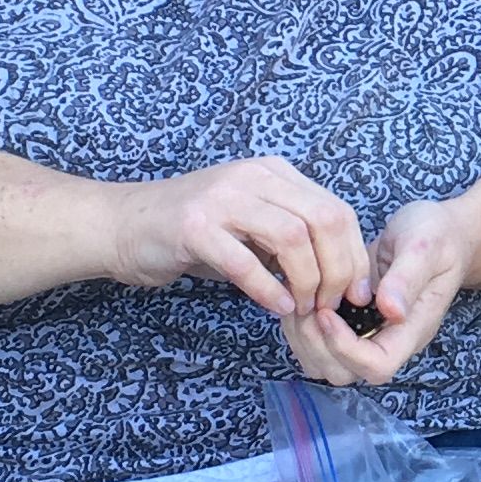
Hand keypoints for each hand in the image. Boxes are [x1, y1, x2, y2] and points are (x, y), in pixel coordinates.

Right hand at [109, 157, 369, 322]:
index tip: (357, 293)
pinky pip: (244, 260)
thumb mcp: (251, 226)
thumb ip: (292, 240)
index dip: (354, 255)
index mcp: (273, 173)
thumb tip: (341, 276)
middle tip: (332, 305)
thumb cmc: (193, 233)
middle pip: (323, 220)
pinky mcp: (194, 226)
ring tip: (302, 308)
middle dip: (338, 270)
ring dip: (306, 281)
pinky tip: (276, 307)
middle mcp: (252, 176)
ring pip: (292, 236)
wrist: (123, 225)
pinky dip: (267, 288)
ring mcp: (222, 198)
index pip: (336, 209)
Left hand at [285, 197, 478, 386]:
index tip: (326, 312)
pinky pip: (319, 345)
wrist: (440, 234)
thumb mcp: (426, 246)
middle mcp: (389, 340)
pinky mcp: (352, 324)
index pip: (377, 365)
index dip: (345, 347)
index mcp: (412, 329)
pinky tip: (303, 297)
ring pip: (326, 364)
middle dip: (316, 344)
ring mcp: (369, 334)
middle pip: (345, 373)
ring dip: (304, 339)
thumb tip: (391, 310)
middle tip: (306, 305)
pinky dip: (302, 328)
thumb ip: (408, 277)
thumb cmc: (437, 238)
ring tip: (301, 301)